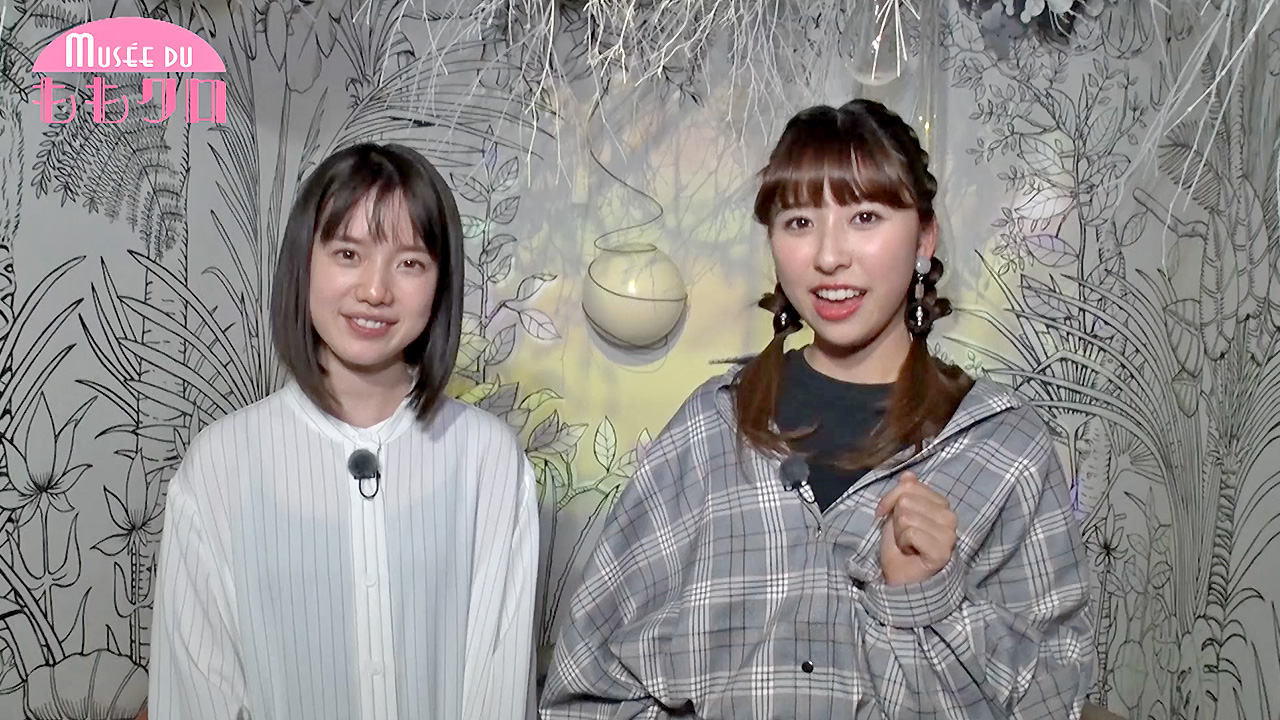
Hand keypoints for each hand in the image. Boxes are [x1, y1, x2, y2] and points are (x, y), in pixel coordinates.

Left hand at [875, 471, 957, 585]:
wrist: (903, 581)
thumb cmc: (900, 549)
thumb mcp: (895, 515)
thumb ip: (903, 494)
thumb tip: (909, 474)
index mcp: (941, 505)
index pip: (909, 485)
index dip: (890, 501)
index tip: (887, 516)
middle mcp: (950, 517)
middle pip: (906, 500)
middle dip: (895, 520)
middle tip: (903, 537)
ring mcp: (949, 534)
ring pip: (907, 516)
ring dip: (899, 534)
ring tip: (907, 546)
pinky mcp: (943, 551)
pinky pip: (911, 532)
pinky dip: (902, 544)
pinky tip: (911, 553)